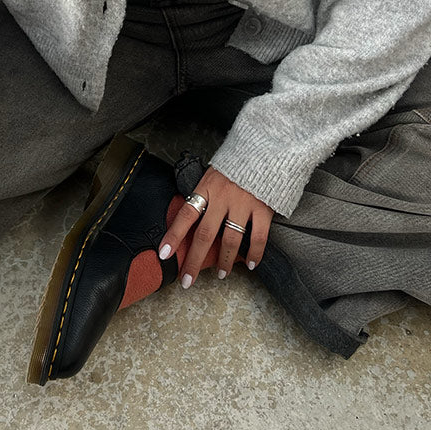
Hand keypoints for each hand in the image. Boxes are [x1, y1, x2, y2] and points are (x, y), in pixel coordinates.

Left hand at [158, 166, 273, 287]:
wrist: (266, 150)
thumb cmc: (236, 164)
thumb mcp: (213, 174)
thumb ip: (204, 195)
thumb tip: (191, 219)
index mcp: (207, 188)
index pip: (186, 215)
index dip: (174, 235)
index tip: (164, 254)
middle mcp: (223, 197)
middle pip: (205, 234)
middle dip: (195, 260)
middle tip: (188, 280)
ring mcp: (244, 203)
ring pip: (230, 240)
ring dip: (224, 260)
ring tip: (221, 273)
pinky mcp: (263, 208)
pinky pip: (258, 237)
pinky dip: (254, 253)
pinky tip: (250, 263)